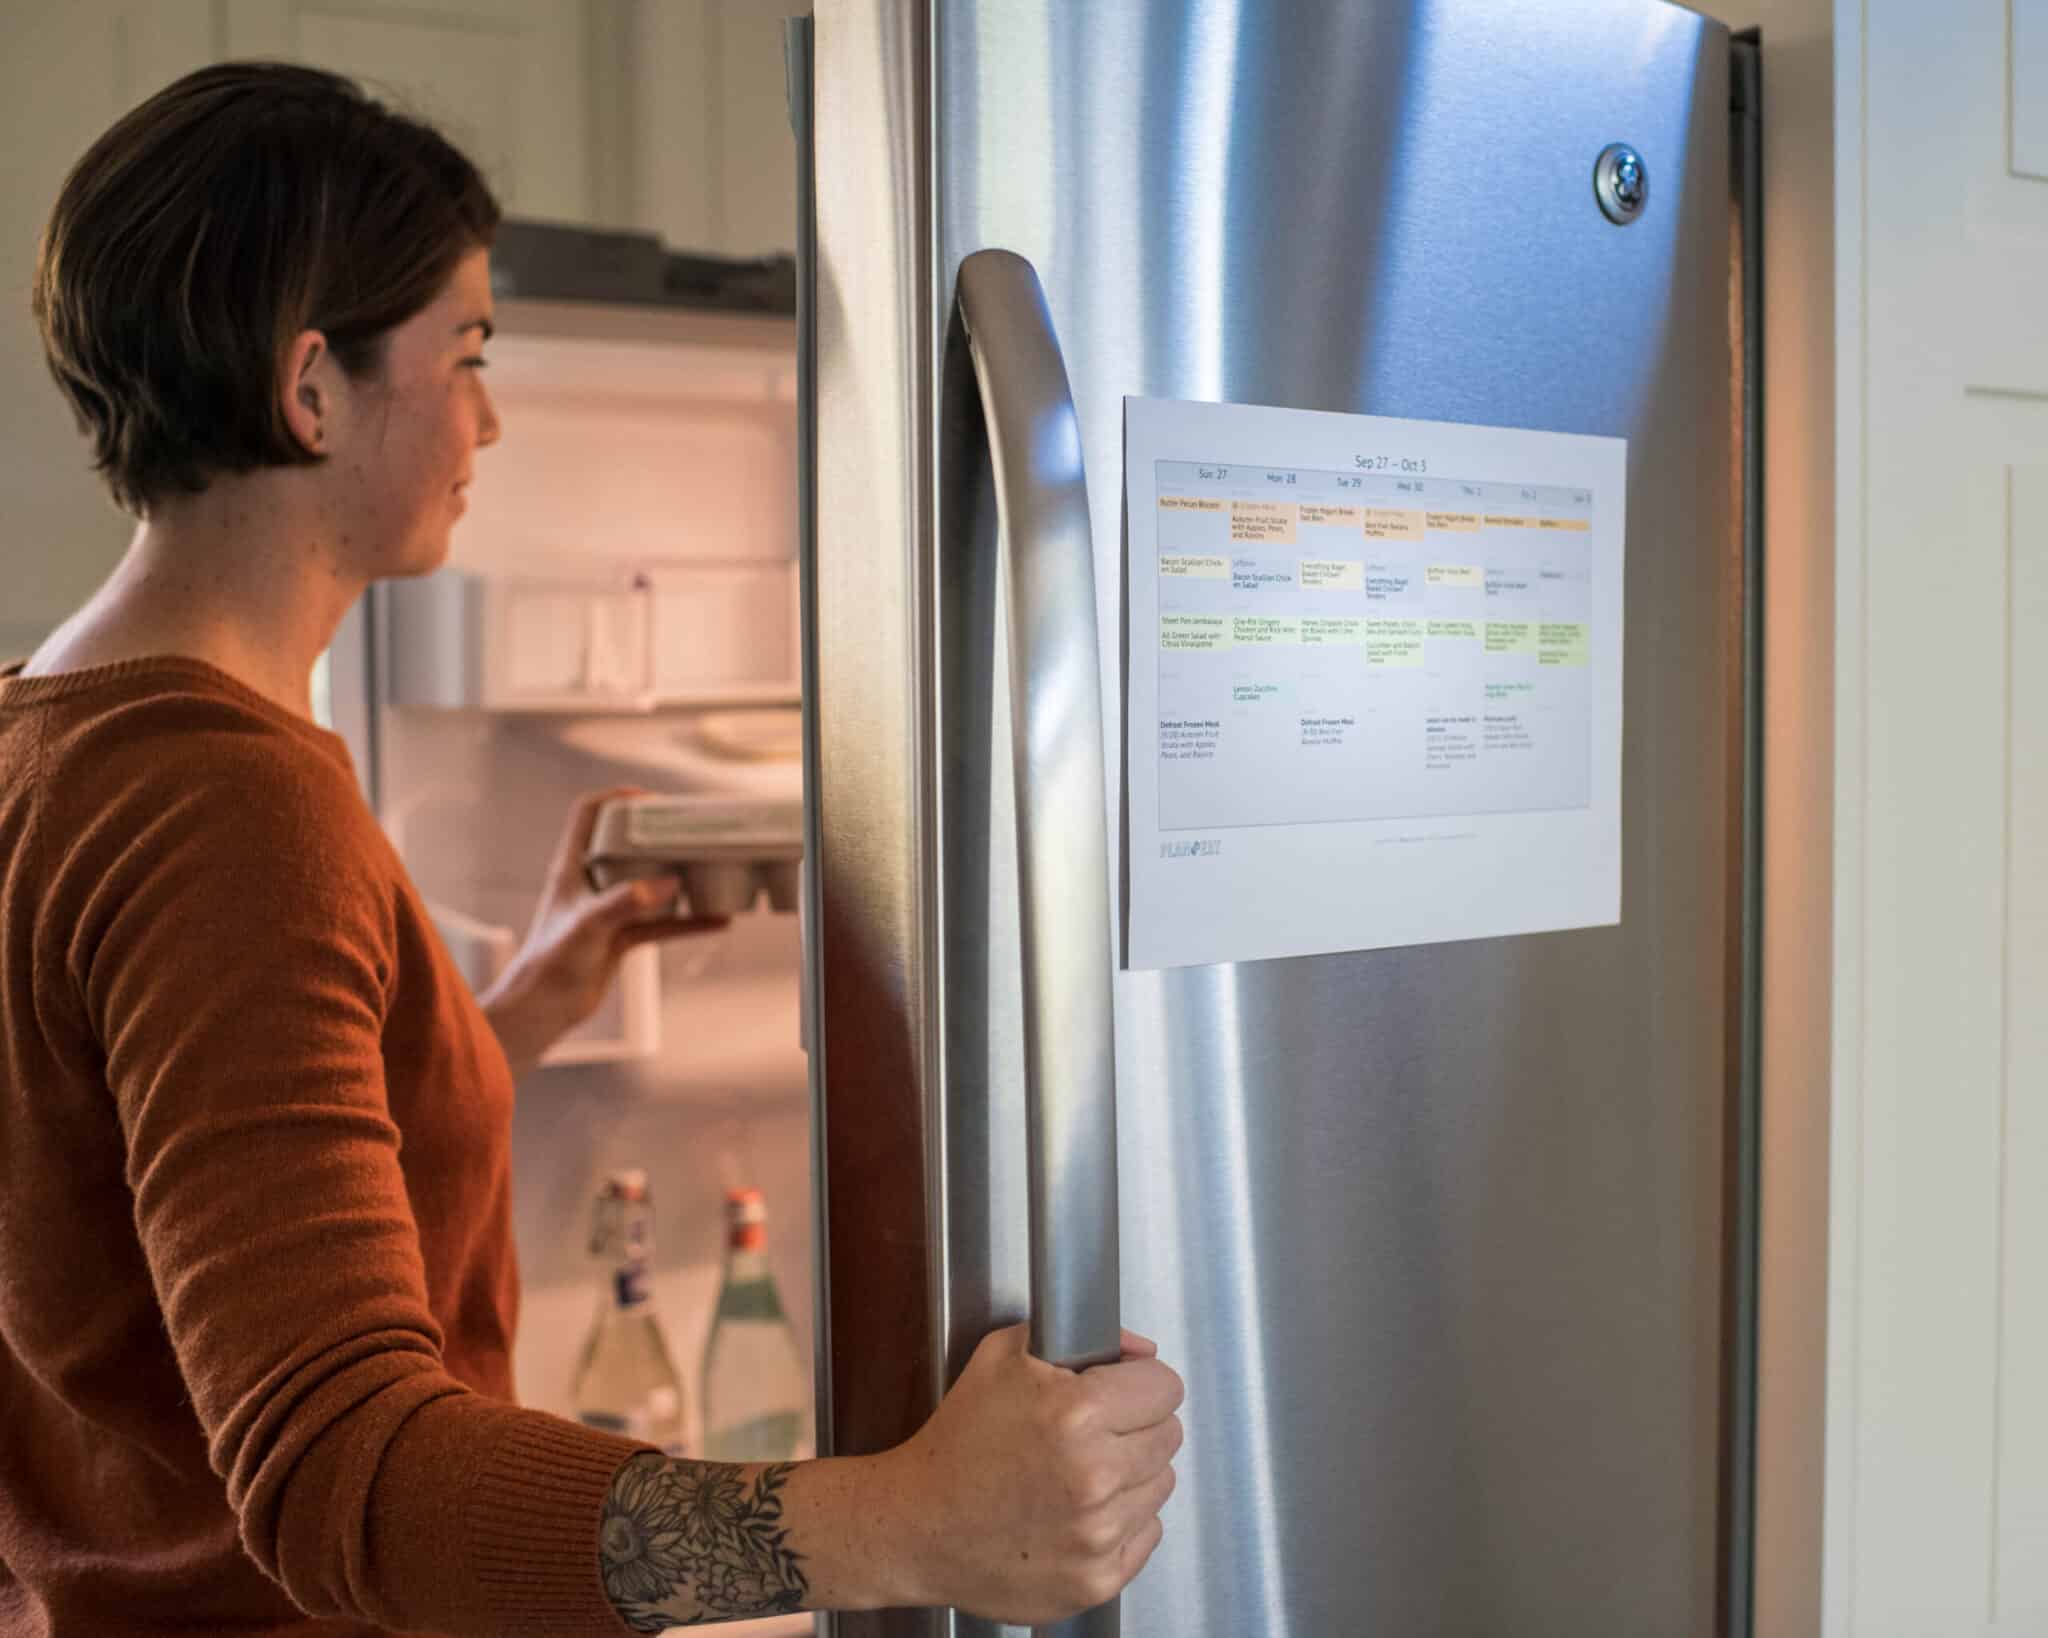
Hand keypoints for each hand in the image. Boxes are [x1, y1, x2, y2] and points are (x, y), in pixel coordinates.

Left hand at [478, 786, 727, 1075]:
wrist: (543, 1010)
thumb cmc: (551, 964)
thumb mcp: (589, 927)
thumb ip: (625, 902)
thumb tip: (669, 884)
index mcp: (571, 868)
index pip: (588, 815)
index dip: (617, 798)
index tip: (652, 798)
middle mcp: (588, 884)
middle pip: (624, 844)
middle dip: (657, 835)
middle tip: (690, 831)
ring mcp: (606, 911)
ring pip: (648, 884)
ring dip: (678, 878)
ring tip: (709, 870)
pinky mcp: (619, 938)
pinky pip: (661, 923)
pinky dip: (687, 923)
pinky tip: (716, 923)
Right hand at [874, 1324, 1183, 1621]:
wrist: (917, 1526)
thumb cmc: (957, 1442)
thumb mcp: (1004, 1356)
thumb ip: (1082, 1337)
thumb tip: (1141, 1352)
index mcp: (1076, 1413)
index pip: (1165, 1387)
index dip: (1142, 1382)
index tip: (1123, 1391)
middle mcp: (1094, 1476)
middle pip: (1169, 1435)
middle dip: (1137, 1426)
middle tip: (1094, 1433)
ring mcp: (1098, 1534)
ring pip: (1161, 1485)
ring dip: (1131, 1475)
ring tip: (1079, 1473)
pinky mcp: (1096, 1579)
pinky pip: (1148, 1534)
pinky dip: (1122, 1521)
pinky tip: (1079, 1511)